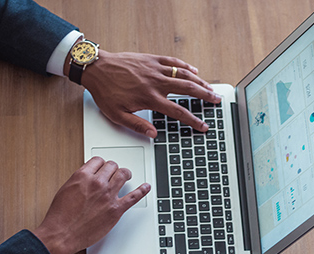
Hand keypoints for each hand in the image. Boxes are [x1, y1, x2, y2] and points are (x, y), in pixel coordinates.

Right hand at [33, 157, 149, 253]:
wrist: (62, 234)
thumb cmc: (60, 216)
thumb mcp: (65, 189)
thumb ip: (79, 181)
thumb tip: (88, 177)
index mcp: (83, 176)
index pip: (98, 161)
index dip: (101, 164)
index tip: (103, 167)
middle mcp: (97, 183)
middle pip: (112, 166)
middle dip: (113, 168)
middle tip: (114, 172)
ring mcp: (108, 196)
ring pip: (123, 175)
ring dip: (126, 174)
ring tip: (127, 176)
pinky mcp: (116, 209)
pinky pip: (133, 197)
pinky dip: (142, 191)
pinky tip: (146, 187)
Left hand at [80, 51, 221, 137]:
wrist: (96, 68)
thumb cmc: (105, 91)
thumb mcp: (117, 115)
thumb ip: (137, 125)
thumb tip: (153, 134)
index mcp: (150, 99)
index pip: (178, 112)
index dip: (193, 121)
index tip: (203, 126)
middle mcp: (156, 83)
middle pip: (188, 89)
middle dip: (205, 96)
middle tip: (217, 100)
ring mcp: (155, 69)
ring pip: (184, 74)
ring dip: (200, 81)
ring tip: (211, 87)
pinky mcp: (151, 59)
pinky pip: (173, 61)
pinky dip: (185, 66)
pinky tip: (194, 70)